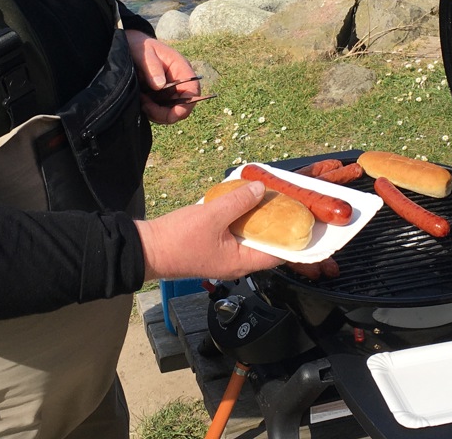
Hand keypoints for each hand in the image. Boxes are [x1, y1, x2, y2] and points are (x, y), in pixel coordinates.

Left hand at [125, 30, 199, 124]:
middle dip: (165, 114)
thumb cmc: (141, 46)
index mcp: (181, 69)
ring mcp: (170, 91)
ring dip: (156, 113)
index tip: (171, 115)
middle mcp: (179, 82)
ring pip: (170, 112)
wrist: (131, 46)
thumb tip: (160, 86)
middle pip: (182, 107)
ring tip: (142, 100)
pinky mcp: (160, 97)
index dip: (186, 106)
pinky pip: (160, 110)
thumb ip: (153, 67)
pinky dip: (151, 111)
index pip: (192, 91)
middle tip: (145, 105)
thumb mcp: (145, 53)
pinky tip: (142, 101)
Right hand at [135, 181, 284, 280]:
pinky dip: (241, 218)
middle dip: (277, 223)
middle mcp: (236, 262)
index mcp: (242, 262)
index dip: (294, 238)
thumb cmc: (177, 240)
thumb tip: (260, 189)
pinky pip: (235, 232)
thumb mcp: (212, 216)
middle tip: (286, 201)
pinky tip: (241, 201)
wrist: (146, 249)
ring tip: (266, 197)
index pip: (279, 254)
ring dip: (257, 218)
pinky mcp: (213, 247)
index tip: (304, 220)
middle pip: (266, 243)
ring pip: (250, 236)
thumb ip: (238, 202)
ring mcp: (224, 255)